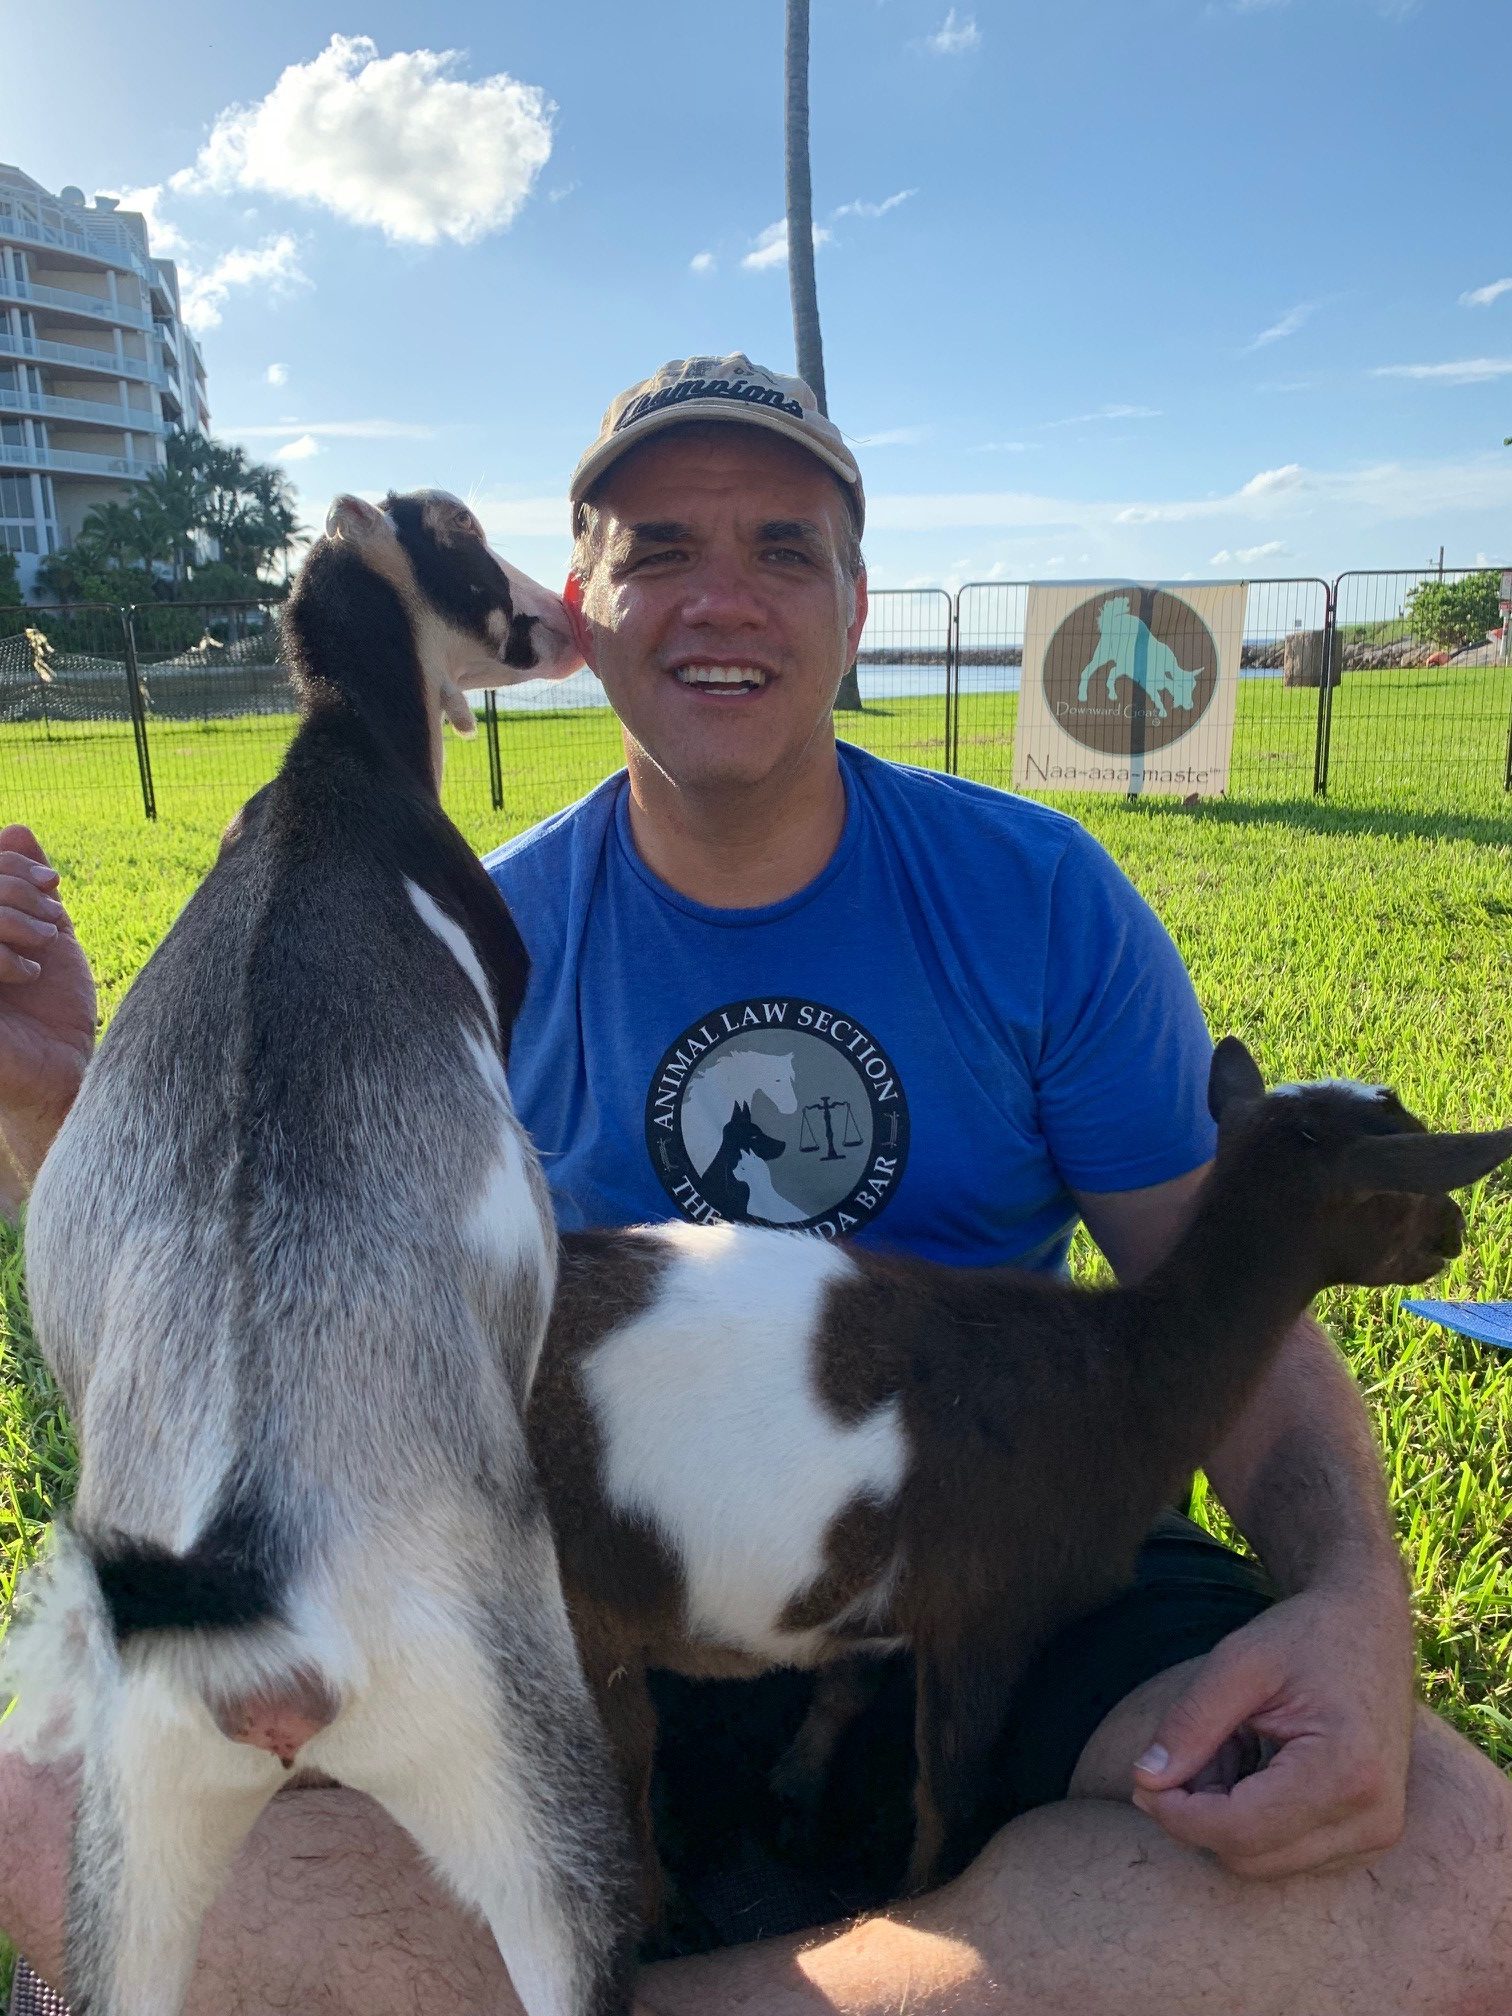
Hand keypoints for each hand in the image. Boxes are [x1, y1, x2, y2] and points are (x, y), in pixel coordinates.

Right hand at [0, 824, 96, 1187]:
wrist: (65, 1073)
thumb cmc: (53, 1011)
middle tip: (54, 915)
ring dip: (9, 917)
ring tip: (46, 940)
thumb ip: (26, 884)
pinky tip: (29, 973)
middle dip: (12, 888)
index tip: (53, 883)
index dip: (6, 866)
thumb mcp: (46, 935)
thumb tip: (15, 829)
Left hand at [1129, 1581, 1414, 1878]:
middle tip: (1188, 1750)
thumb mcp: (1238, 1663)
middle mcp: (1372, 1817)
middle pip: (1249, 1856)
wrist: (1371, 1629)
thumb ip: (1190, 1724)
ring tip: (1230, 1747)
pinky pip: (1288, 1854)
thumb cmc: (1305, 1636)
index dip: (1177, 1814)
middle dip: (1199, 1814)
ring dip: (1225, 1817)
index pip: (1239, 1830)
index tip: (1141, 1781)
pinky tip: (1254, 1766)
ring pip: (1264, 1863)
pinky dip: (1253, 1820)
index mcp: (1345, 1771)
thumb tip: (1144, 1781)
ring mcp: (1377, 1833)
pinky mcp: (1371, 1837)